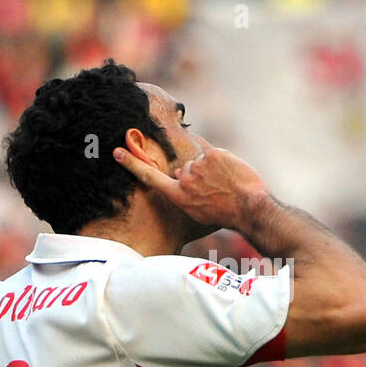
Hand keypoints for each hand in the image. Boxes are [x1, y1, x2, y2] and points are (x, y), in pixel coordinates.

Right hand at [113, 133, 269, 233]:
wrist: (247, 208)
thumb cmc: (224, 214)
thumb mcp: (196, 211)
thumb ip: (184, 194)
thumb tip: (180, 178)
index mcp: (177, 195)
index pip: (149, 177)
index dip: (131, 164)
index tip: (118, 152)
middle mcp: (183, 180)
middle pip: (185, 169)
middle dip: (197, 174)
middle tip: (215, 188)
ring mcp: (197, 167)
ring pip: (201, 161)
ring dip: (212, 168)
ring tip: (226, 183)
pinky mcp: (212, 156)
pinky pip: (214, 153)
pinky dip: (223, 160)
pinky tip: (231, 173)